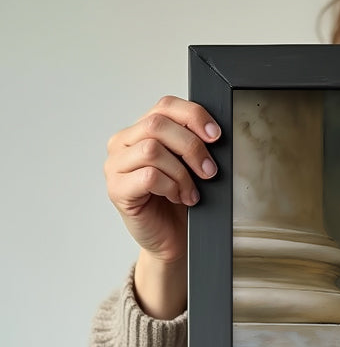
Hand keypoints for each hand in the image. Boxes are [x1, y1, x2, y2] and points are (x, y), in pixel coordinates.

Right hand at [104, 96, 220, 317]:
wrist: (173, 240)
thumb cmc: (180, 205)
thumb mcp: (191, 168)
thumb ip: (192, 145)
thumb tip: (214, 134)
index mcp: (142, 131)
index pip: (165, 106)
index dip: (193, 116)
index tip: (216, 136)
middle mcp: (124, 143)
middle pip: (158, 124)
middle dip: (192, 147)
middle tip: (209, 172)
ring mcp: (116, 166)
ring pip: (152, 149)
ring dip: (181, 173)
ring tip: (191, 192)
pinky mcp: (117, 189)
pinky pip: (148, 176)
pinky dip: (170, 186)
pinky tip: (177, 197)